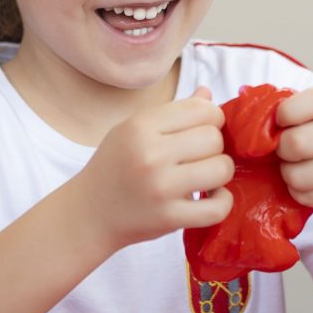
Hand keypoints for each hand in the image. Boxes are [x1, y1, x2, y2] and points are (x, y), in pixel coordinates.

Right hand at [76, 87, 234, 250]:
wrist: (89, 214)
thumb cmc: (115, 167)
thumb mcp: (133, 131)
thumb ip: (173, 113)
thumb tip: (207, 94)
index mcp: (141, 126)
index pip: (201, 109)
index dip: (211, 119)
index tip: (201, 132)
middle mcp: (150, 154)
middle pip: (214, 138)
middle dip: (214, 148)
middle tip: (198, 158)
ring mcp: (160, 188)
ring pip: (222, 168)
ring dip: (220, 173)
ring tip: (205, 177)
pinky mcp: (169, 218)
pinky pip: (218, 207)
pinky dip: (223, 202)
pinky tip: (210, 198)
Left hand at [276, 86, 312, 212]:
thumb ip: (293, 109)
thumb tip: (249, 120)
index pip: (292, 109)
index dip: (280, 118)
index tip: (284, 124)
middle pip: (294, 144)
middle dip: (282, 152)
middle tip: (289, 152)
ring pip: (297, 177)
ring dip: (289, 175)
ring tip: (299, 168)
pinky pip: (307, 197)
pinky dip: (301, 193)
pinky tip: (310, 183)